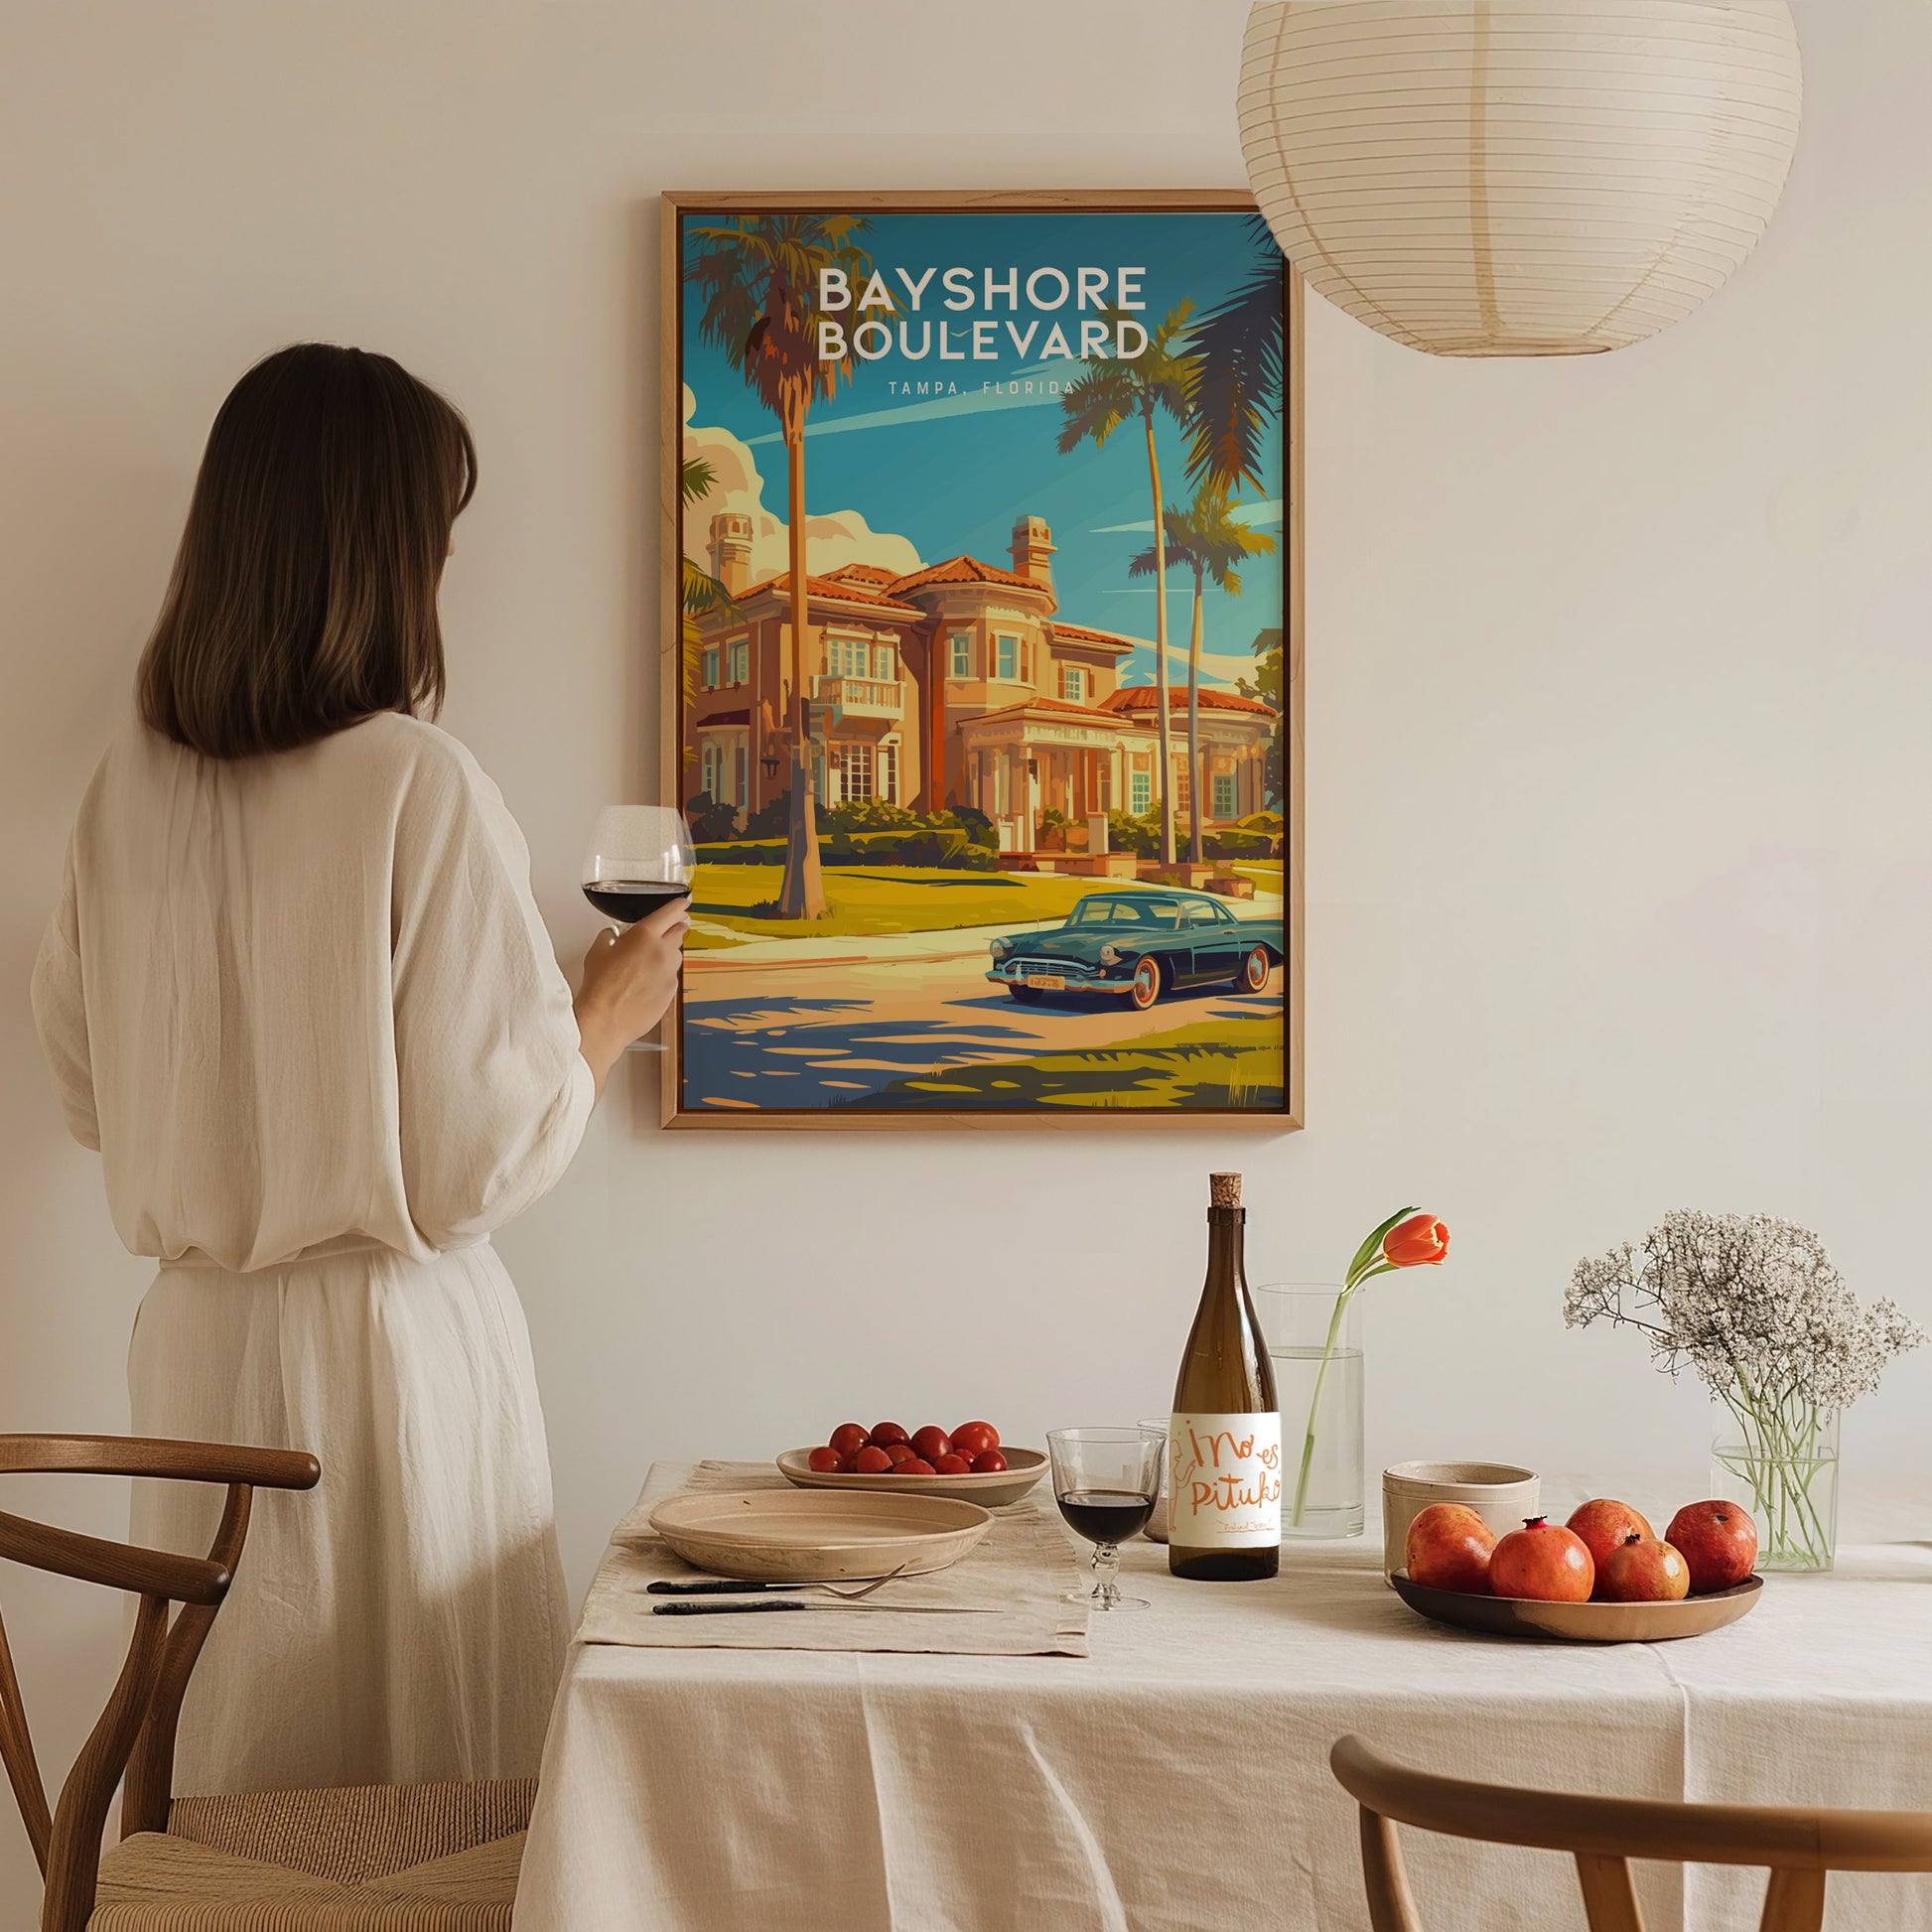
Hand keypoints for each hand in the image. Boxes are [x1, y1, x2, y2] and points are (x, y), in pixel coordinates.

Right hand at [574, 895, 690, 1095]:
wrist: (606, 1019)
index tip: (683, 903)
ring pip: (676, 956)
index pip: (670, 913)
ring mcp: (670, 973)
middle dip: (676, 927)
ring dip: (667, 953)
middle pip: (679, 932)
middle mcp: (662, 952)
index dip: (678, 906)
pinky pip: (671, 977)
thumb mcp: (597, 952)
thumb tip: (612, 935)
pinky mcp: (671, 991)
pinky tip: (647, 982)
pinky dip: (663, 975)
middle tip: (671, 927)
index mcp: (644, 935)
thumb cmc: (600, 987)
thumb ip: (609, 937)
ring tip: (648, 962)